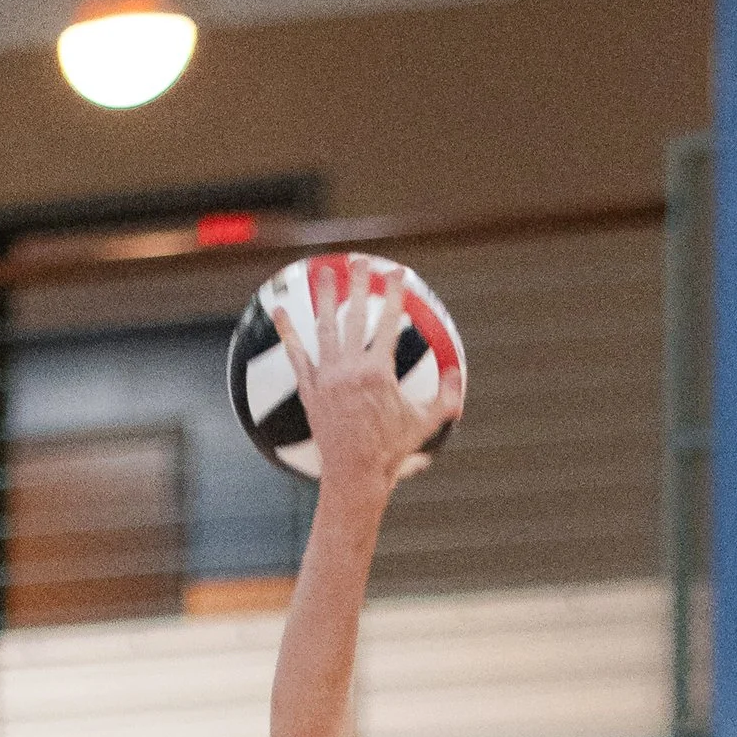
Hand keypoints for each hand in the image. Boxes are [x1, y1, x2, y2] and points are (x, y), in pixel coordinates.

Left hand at [271, 257, 453, 502]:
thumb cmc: (391, 451)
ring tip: (323, 273)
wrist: (355, 475)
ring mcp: (327, 378)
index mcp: (380, 371)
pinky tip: (279, 313)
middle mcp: (351, 368)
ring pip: (324, 328)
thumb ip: (445, 398)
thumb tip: (457, 374)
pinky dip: (288, 333)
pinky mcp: (309, 390)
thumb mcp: (424, 424)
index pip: (388, 321)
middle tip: (358, 261)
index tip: (396, 273)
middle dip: (358, 284)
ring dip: (323, 297)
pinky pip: (296, 356)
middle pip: (355, 315)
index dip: (393, 293)